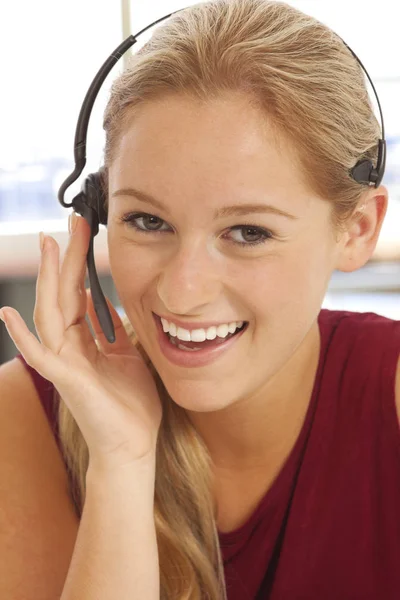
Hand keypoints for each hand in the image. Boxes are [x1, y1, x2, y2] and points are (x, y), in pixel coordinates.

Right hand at [0, 215, 162, 470]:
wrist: (135, 445)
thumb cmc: (131, 405)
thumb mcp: (127, 356)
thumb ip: (111, 331)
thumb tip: (102, 303)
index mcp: (84, 341)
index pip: (76, 292)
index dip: (78, 261)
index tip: (83, 230)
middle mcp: (69, 348)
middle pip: (61, 294)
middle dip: (65, 258)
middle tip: (71, 222)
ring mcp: (64, 363)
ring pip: (49, 314)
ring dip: (46, 280)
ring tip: (48, 246)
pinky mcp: (67, 380)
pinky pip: (41, 355)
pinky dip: (22, 336)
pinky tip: (7, 314)